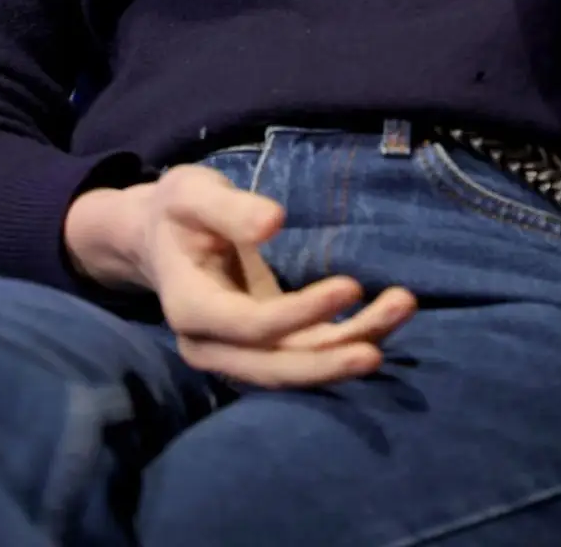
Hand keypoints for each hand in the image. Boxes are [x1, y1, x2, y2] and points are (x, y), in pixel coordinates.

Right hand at [63, 167, 416, 388]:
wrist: (159, 237)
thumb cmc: (177, 209)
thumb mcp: (192, 193)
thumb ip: (230, 209)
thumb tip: (275, 222)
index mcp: (189, 307)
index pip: (250, 326)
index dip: (299, 314)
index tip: (350, 286)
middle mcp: (210, 345)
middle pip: (274, 367)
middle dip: (329, 359)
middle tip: (380, 346)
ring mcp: (236, 352)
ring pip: (296, 365)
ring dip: (349, 346)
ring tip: (402, 309)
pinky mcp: (261, 346)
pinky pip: (304, 353)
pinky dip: (344, 340)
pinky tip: (384, 319)